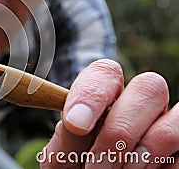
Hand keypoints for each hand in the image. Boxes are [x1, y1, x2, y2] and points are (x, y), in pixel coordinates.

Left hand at [40, 59, 178, 167]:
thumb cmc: (73, 166)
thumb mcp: (63, 153)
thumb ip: (69, 135)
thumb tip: (77, 122)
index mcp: (104, 96)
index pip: (106, 72)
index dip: (92, 93)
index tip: (76, 124)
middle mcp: (138, 104)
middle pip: (149, 87)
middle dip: (121, 129)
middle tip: (97, 165)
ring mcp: (164, 124)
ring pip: (174, 120)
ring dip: (145, 152)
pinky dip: (162, 167)